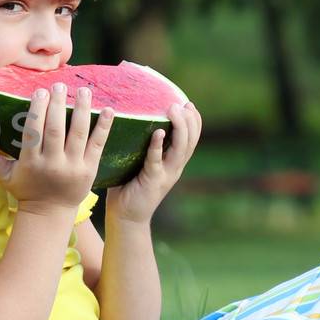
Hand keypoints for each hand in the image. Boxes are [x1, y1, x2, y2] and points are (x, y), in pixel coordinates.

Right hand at [0, 83, 113, 215]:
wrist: (50, 213)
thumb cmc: (26, 189)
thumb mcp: (4, 176)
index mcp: (31, 163)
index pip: (34, 132)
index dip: (38, 110)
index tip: (40, 91)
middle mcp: (52, 164)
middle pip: (55, 130)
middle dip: (58, 105)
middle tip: (59, 85)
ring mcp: (73, 167)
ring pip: (78, 134)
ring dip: (82, 110)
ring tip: (83, 91)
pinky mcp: (89, 170)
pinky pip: (98, 145)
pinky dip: (104, 127)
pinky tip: (109, 110)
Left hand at [105, 100, 201, 223]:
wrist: (126, 216)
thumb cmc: (128, 185)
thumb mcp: (140, 162)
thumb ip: (142, 145)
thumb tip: (131, 118)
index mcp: (174, 162)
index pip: (191, 139)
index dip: (194, 121)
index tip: (189, 103)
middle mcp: (175, 167)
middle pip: (190, 141)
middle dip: (189, 120)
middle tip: (181, 103)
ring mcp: (166, 175)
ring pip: (180, 149)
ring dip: (179, 128)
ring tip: (173, 110)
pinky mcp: (153, 181)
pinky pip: (157, 161)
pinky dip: (158, 146)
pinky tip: (158, 132)